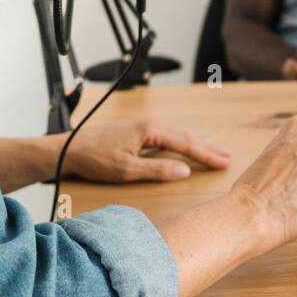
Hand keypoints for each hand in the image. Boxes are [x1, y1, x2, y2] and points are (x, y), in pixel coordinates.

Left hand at [61, 118, 231, 182]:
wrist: (69, 149)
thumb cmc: (94, 158)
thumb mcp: (127, 170)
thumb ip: (157, 171)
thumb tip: (184, 172)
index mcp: (150, 130)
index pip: (185, 144)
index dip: (206, 155)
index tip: (223, 162)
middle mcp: (149, 124)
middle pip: (185, 137)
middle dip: (206, 148)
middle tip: (227, 157)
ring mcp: (143, 127)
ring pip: (176, 137)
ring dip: (195, 145)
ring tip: (214, 152)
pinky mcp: (137, 132)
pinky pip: (167, 138)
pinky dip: (181, 144)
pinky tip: (186, 148)